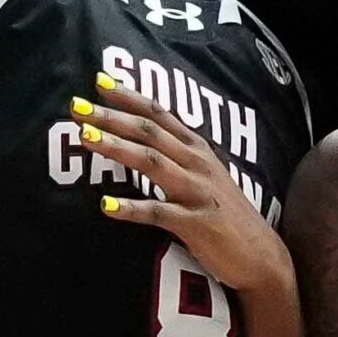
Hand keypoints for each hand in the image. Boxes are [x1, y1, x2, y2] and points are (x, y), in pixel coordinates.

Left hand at [77, 74, 289, 296]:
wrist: (260, 256)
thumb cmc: (225, 215)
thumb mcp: (205, 175)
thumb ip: (177, 155)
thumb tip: (142, 138)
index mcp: (196, 148)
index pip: (159, 113)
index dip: (129, 96)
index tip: (99, 80)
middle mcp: (196, 163)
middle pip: (149, 132)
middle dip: (111, 117)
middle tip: (76, 107)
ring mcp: (196, 191)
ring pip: (152, 162)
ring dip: (117, 148)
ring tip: (86, 138)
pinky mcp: (195, 223)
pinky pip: (158, 213)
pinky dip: (131, 208)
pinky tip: (105, 205)